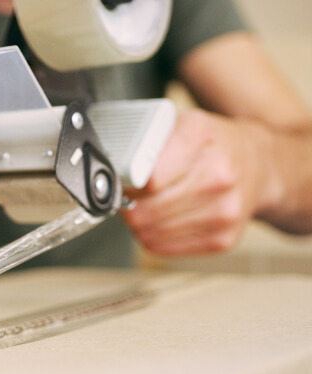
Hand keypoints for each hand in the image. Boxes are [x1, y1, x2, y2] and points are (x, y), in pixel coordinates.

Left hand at [122, 109, 276, 254]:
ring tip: (148, 206)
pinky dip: (153, 237)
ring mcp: (223, 212)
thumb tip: (113, 170)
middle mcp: (218, 177)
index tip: (123, 181)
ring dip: (138, 223)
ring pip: (149, 233)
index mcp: (201, 139)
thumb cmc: (214, 145)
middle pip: (145, 211)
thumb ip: (147, 143)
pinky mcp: (222, 239)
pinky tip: (163, 220)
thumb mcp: (182, 125)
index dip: (126, 183)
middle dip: (128, 206)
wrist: (259, 165)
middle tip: (130, 196)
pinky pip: (163, 248)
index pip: (146, 178)